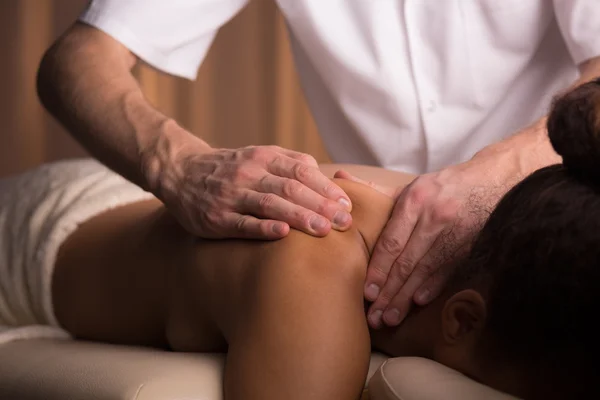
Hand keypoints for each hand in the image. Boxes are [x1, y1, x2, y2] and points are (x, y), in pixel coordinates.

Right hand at [148, 143, 352, 238]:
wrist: (181, 173)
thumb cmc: (229, 169)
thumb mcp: (257, 157)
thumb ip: (290, 163)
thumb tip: (326, 177)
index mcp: (262, 158)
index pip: (301, 171)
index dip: (326, 188)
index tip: (347, 204)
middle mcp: (248, 173)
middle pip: (291, 188)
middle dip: (320, 205)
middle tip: (344, 222)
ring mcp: (231, 195)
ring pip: (270, 204)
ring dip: (300, 216)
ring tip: (324, 230)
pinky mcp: (215, 218)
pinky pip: (242, 223)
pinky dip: (263, 227)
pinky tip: (283, 233)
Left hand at [360, 158, 513, 328]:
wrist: (489, 182)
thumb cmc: (439, 188)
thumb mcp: (409, 187)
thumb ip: (374, 190)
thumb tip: (340, 178)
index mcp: (414, 201)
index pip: (392, 242)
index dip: (379, 269)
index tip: (368, 292)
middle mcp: (433, 218)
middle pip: (407, 262)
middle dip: (389, 291)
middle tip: (375, 315)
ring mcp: (453, 234)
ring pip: (425, 271)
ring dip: (406, 297)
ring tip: (390, 318)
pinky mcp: (468, 246)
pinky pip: (447, 271)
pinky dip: (432, 288)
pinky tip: (418, 303)